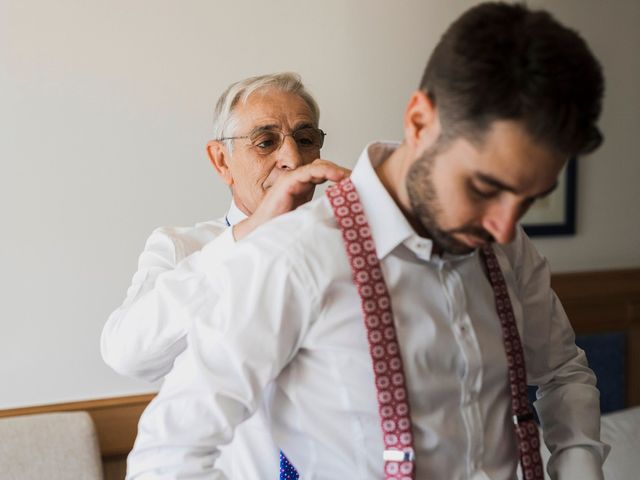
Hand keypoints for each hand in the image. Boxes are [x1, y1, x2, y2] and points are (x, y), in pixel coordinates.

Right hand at [233, 159, 350, 239]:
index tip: (359, 183)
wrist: (263, 232)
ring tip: (351, 177)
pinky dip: (325, 171)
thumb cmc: (283, 226)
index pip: (326, 173)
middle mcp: (298, 179)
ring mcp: (292, 179)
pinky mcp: (288, 182)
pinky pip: (308, 171)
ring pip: (319, 166)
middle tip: (360, 179)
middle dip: (342, 171)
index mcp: (304, 185)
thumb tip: (344, 212)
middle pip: (324, 167)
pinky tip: (338, 177)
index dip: (342, 176)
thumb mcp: (309, 215)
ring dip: (337, 170)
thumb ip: (323, 208)